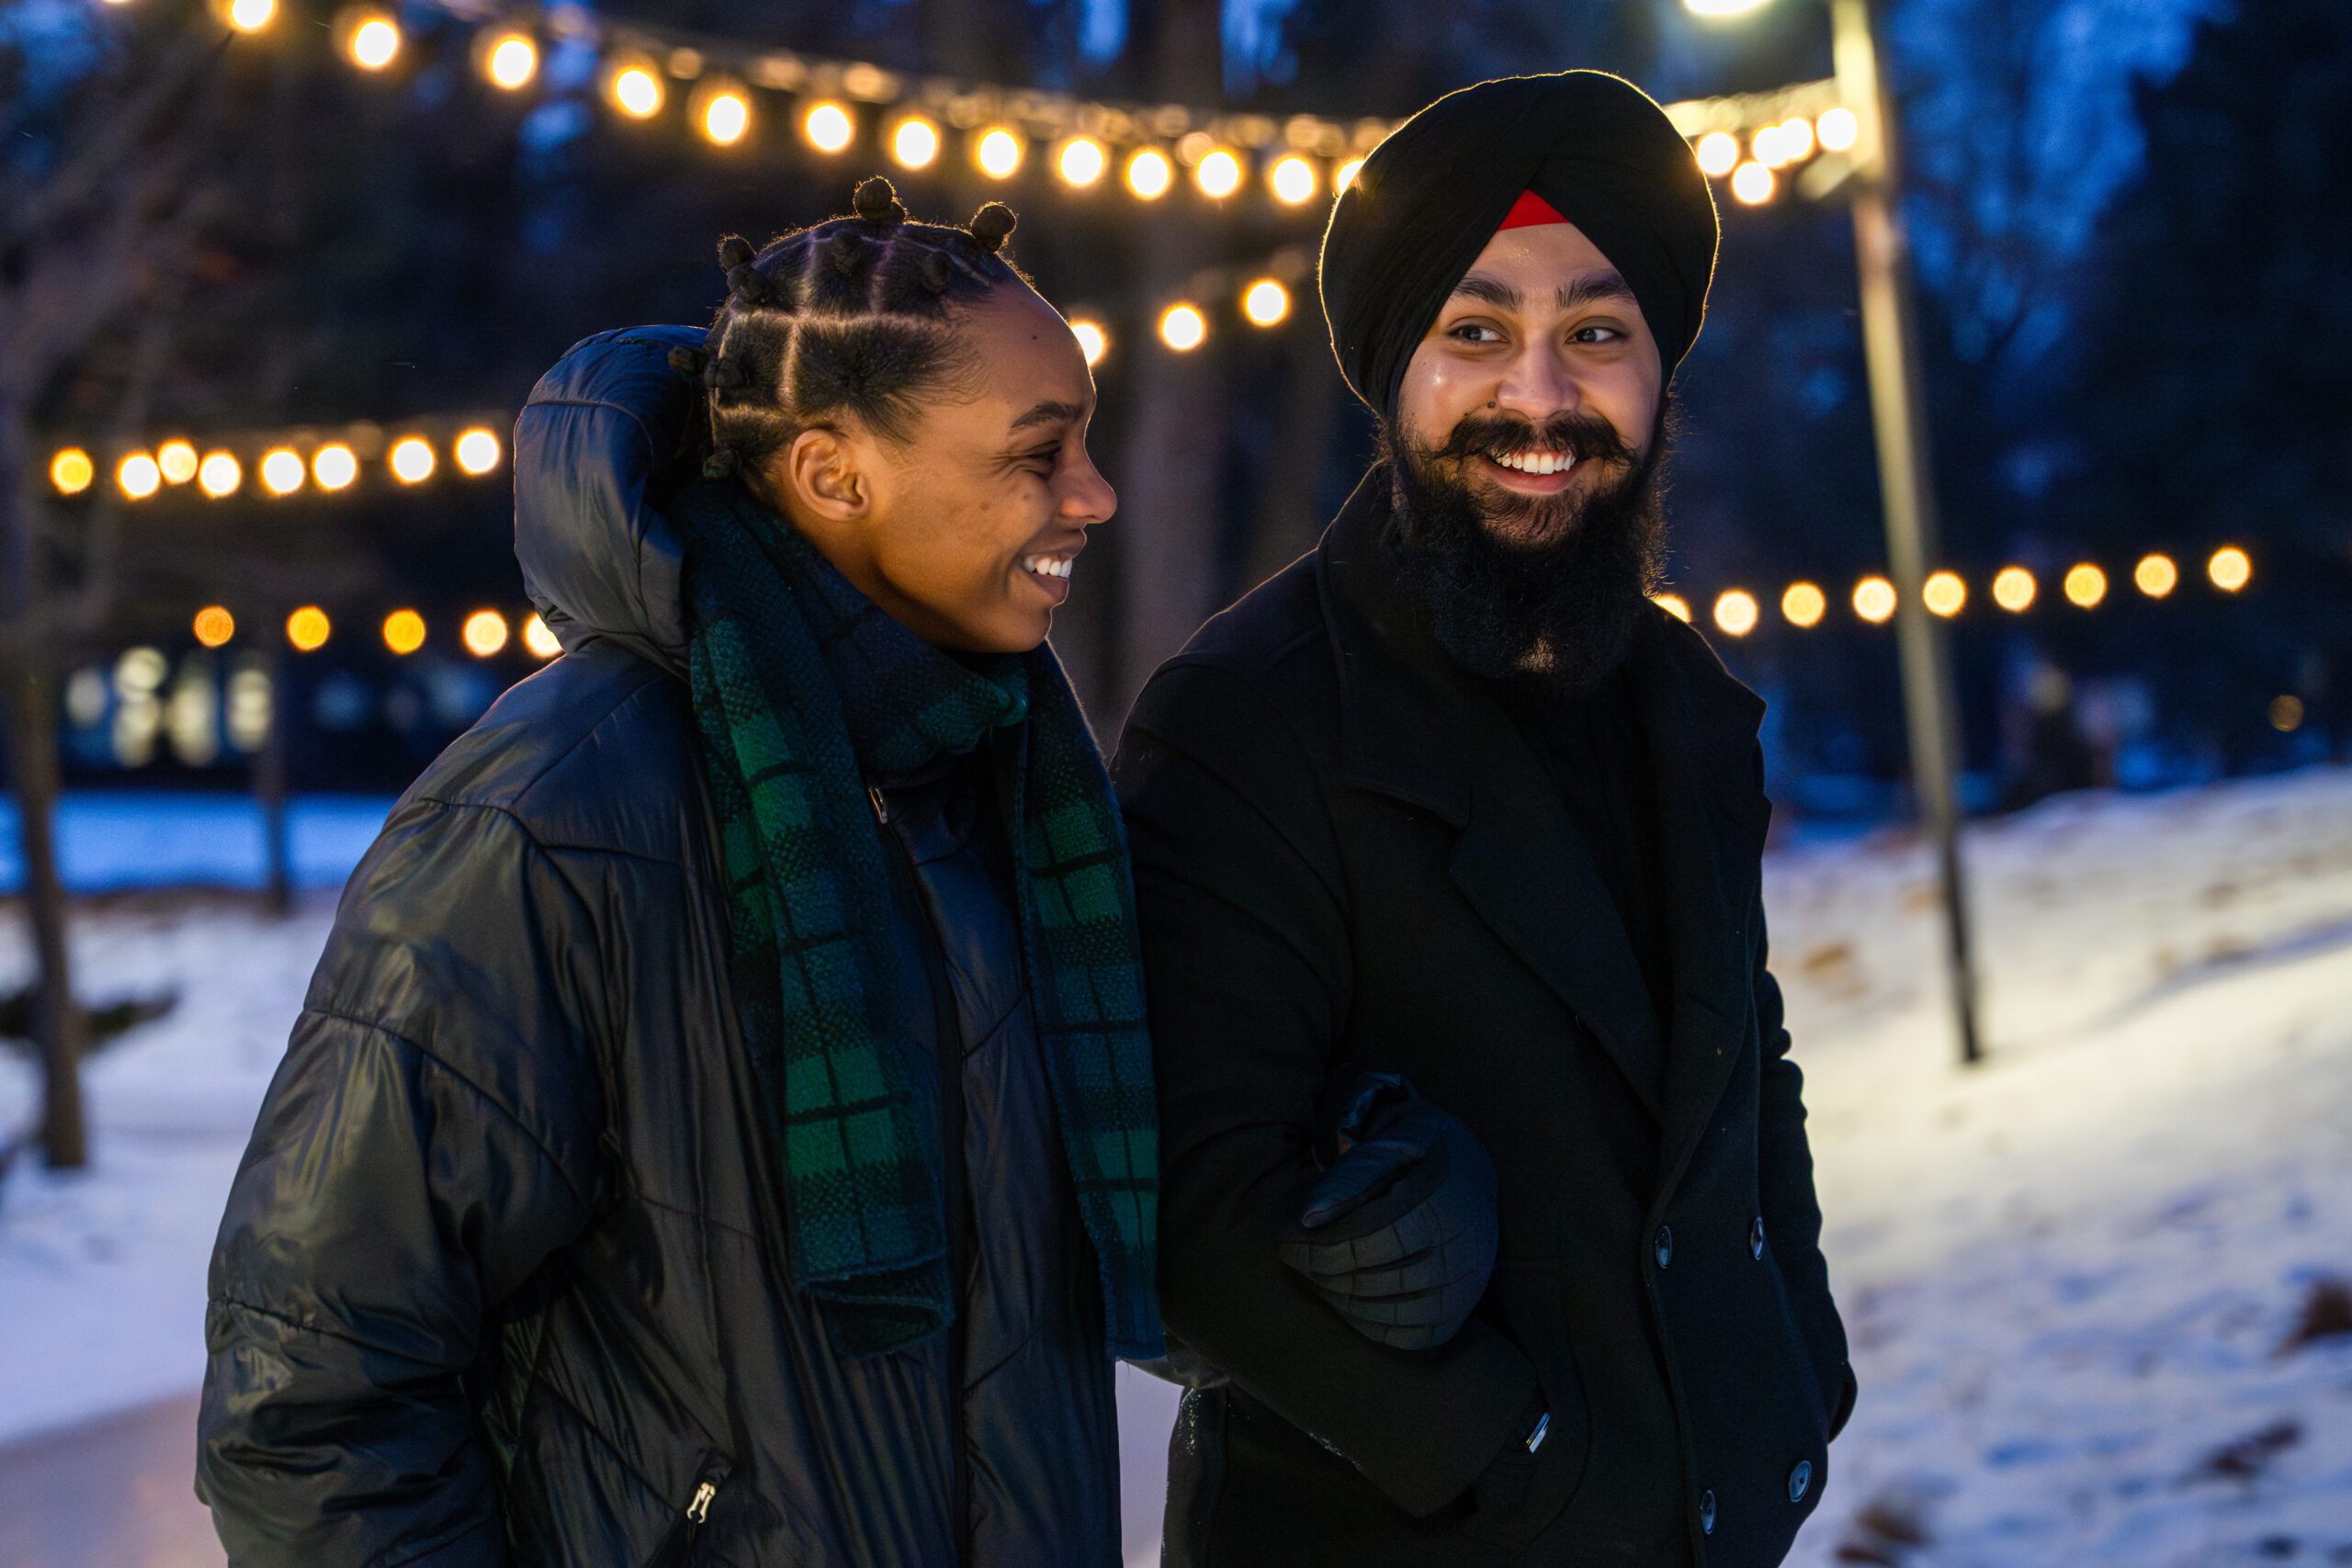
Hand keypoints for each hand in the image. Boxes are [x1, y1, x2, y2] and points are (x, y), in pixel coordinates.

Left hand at [1273, 1072, 1498, 1348]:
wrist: (1467, 1170)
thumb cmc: (1416, 1151)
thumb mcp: (1388, 1142)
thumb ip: (1350, 1176)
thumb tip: (1308, 1216)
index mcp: (1444, 1200)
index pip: (1370, 1240)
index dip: (1320, 1247)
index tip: (1286, 1240)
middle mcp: (1465, 1247)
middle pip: (1376, 1279)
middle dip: (1323, 1273)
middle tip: (1295, 1259)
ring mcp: (1467, 1284)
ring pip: (1391, 1312)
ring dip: (1339, 1300)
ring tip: (1314, 1276)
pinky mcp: (1461, 1309)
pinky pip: (1410, 1335)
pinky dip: (1370, 1325)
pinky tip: (1345, 1300)